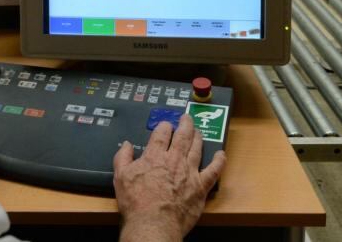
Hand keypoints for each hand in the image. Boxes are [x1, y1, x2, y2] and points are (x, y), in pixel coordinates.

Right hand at [113, 115, 226, 240]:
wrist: (154, 224)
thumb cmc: (136, 203)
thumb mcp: (121, 177)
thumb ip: (123, 158)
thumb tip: (126, 145)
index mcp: (155, 156)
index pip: (162, 133)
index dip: (164, 126)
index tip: (166, 124)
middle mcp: (174, 160)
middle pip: (182, 136)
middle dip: (185, 124)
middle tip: (187, 118)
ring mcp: (189, 172)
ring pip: (197, 148)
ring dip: (198, 137)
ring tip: (198, 131)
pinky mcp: (200, 187)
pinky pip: (214, 170)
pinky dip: (219, 161)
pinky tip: (221, 155)